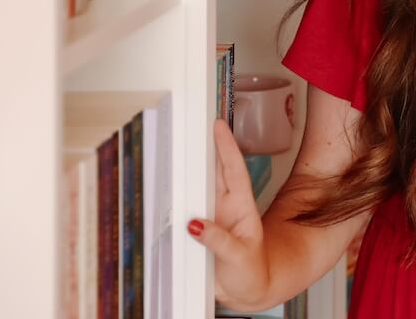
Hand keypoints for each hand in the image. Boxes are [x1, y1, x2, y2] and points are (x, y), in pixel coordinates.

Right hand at [187, 119, 270, 309]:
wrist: (246, 293)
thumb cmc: (251, 272)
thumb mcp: (240, 257)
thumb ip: (219, 241)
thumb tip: (195, 224)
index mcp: (242, 208)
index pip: (234, 171)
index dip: (227, 148)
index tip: (219, 125)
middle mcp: (226, 207)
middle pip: (215, 171)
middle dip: (207, 147)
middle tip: (195, 123)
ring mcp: (211, 216)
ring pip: (199, 186)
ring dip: (190, 167)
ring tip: (178, 145)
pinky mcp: (197, 230)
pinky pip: (184, 208)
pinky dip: (175, 196)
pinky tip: (164, 185)